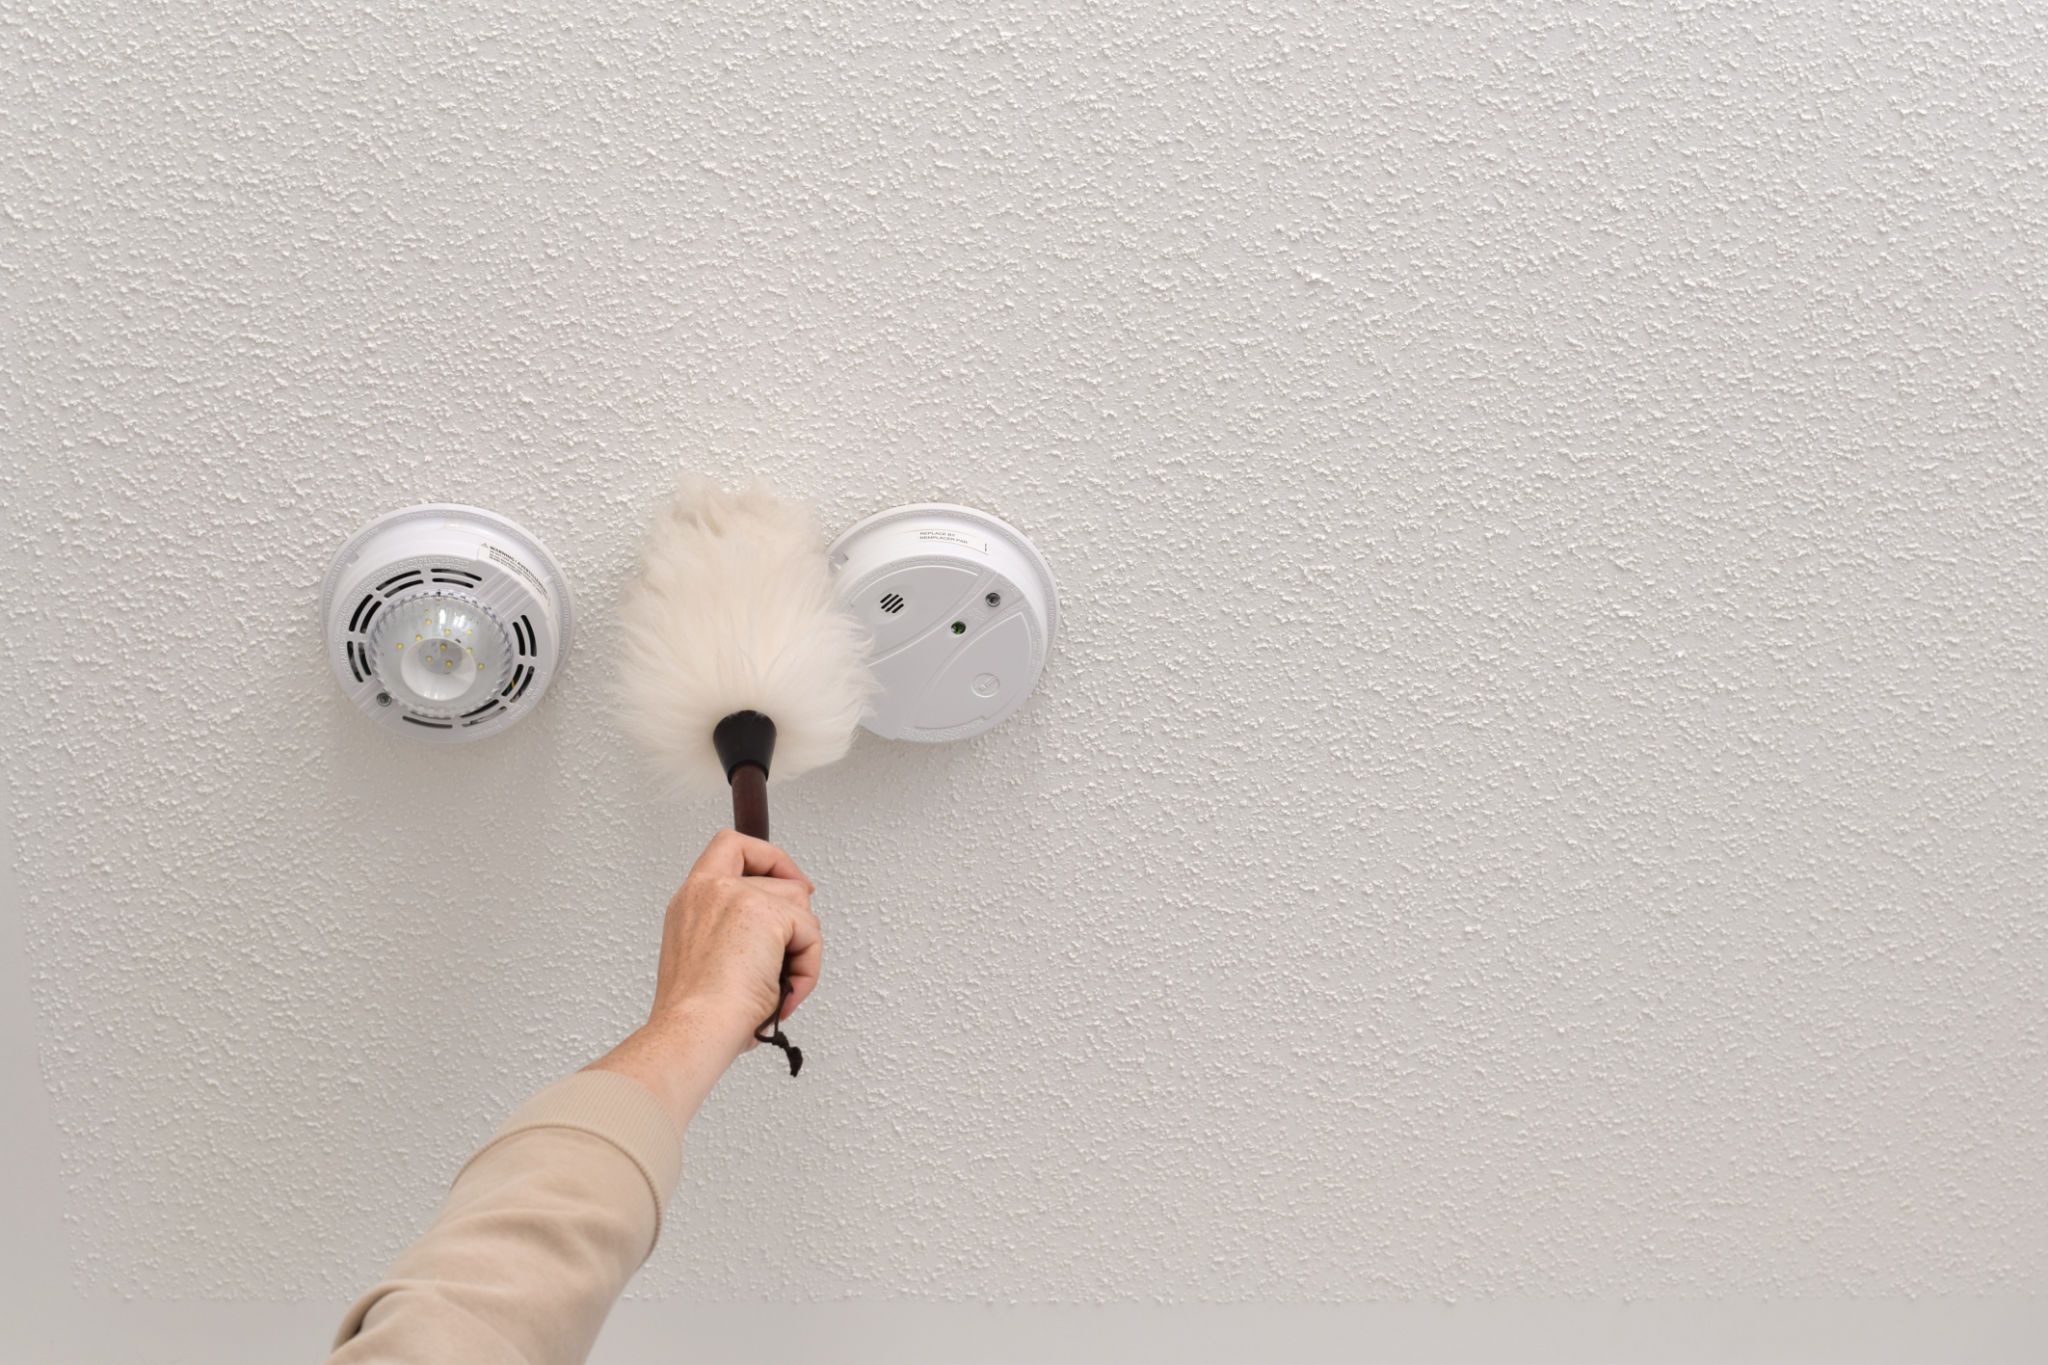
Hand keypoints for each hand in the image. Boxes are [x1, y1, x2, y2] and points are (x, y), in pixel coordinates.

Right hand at [586, 830, 822, 1128]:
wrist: (693, 1031)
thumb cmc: (696, 1015)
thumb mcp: (707, 960)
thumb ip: (736, 932)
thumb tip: (782, 937)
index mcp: (691, 900)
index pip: (731, 846)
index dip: (768, 857)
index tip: (787, 882)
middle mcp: (709, 889)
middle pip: (781, 880)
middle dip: (796, 920)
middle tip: (791, 956)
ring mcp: (737, 896)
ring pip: (801, 905)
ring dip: (802, 950)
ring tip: (779, 987)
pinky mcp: (766, 913)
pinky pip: (811, 933)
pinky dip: (808, 967)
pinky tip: (785, 992)